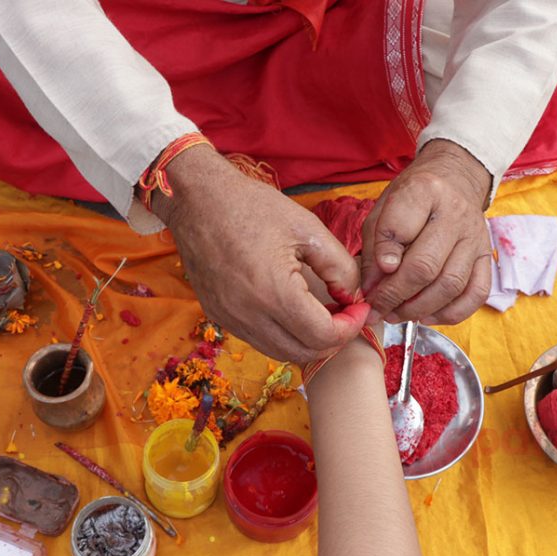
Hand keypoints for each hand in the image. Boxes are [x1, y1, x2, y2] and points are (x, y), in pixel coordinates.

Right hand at [152, 145, 366, 363]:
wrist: (197, 200)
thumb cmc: (252, 207)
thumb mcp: (308, 229)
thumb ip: (340, 268)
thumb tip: (353, 297)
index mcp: (274, 292)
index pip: (323, 336)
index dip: (350, 327)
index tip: (359, 308)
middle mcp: (249, 314)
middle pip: (304, 353)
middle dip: (332, 339)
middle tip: (345, 314)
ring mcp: (230, 319)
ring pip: (281, 352)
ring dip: (307, 341)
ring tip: (321, 314)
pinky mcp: (219, 316)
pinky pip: (259, 340)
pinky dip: (283, 335)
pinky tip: (293, 311)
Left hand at [361, 139, 492, 325]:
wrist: (455, 179)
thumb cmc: (414, 198)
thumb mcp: (383, 209)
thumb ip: (375, 247)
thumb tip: (372, 289)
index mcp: (424, 192)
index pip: (399, 230)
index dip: (382, 261)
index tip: (370, 282)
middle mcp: (455, 214)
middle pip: (426, 266)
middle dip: (396, 296)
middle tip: (378, 309)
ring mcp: (475, 238)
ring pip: (450, 285)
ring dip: (419, 309)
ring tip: (396, 314)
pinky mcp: (486, 257)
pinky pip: (476, 294)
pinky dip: (450, 313)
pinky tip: (427, 315)